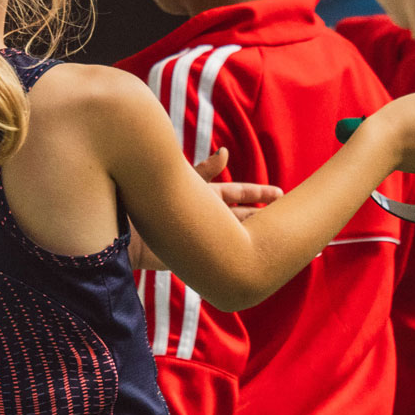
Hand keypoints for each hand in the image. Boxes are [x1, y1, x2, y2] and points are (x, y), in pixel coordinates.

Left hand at [128, 148, 282, 271]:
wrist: (124, 238)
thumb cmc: (147, 203)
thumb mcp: (180, 184)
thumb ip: (203, 172)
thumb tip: (225, 152)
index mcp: (206, 197)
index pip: (239, 193)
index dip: (260, 194)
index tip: (281, 194)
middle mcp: (208, 218)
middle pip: (244, 215)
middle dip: (266, 216)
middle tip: (291, 218)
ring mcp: (205, 239)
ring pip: (238, 236)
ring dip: (257, 238)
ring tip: (280, 241)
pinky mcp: (198, 258)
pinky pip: (223, 258)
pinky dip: (238, 259)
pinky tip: (253, 263)